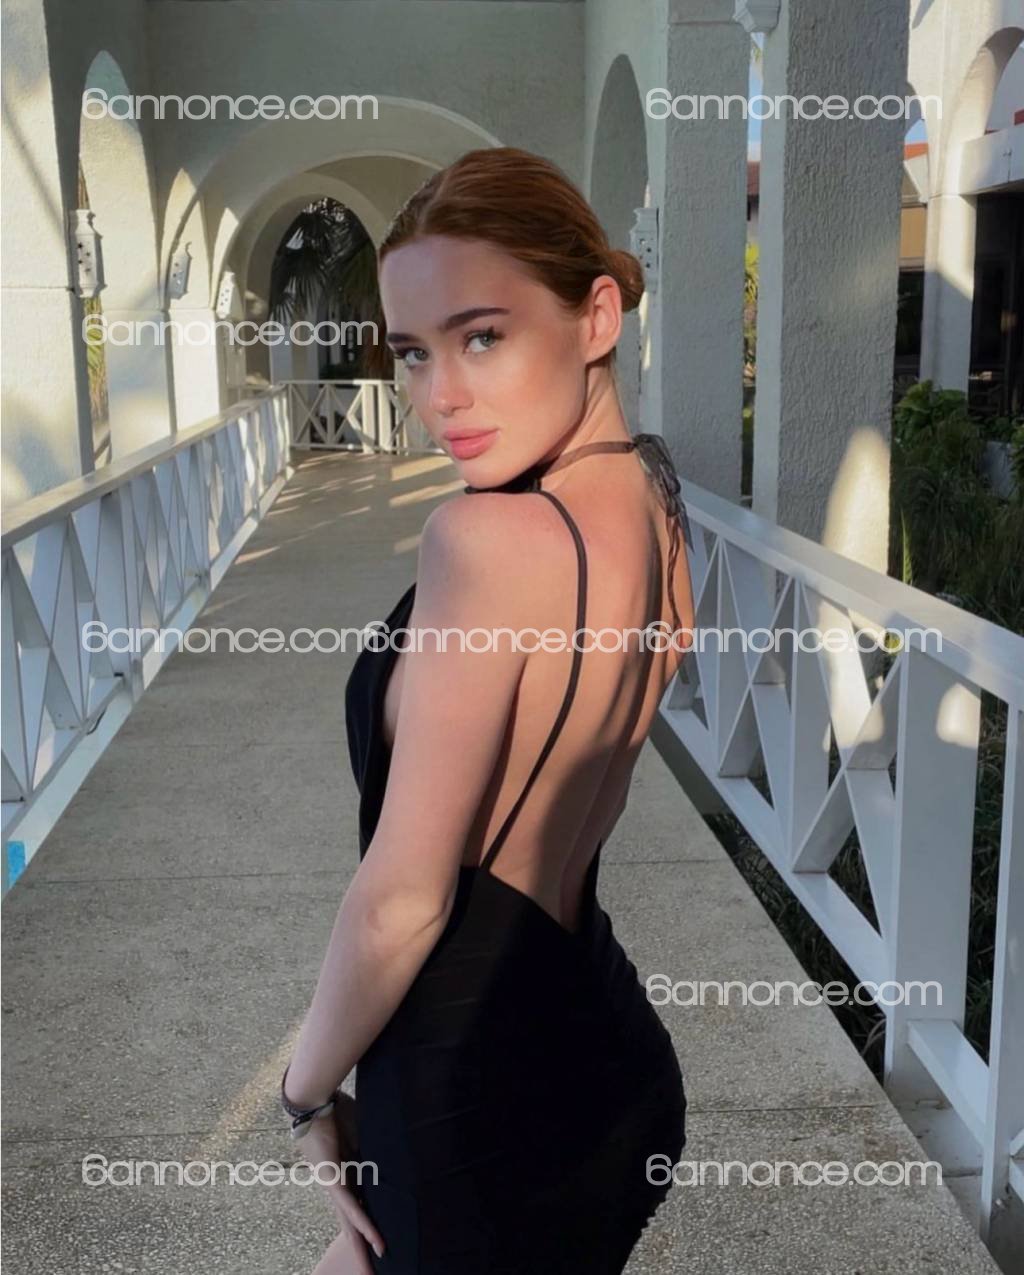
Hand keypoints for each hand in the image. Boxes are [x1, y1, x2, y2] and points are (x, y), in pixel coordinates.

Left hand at [300, 1098, 384, 1269]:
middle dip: (360, 1252)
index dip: (366, 1231)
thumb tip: (391, 1164)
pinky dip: (362, 1222)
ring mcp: (332, 1183)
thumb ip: (371, 1152)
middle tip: (369, 1274)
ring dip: (361, 1247)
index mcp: (344, 1177)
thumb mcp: (360, 1136)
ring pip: (349, 1223)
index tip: (376, 1249)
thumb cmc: (335, 1112)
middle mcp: (336, 1186)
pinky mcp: (331, 1176)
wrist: (313, 1097)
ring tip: (369, 1269)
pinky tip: (372, 1239)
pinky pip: (350, 1204)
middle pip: (350, 1227)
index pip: (357, 1211)